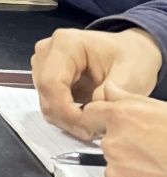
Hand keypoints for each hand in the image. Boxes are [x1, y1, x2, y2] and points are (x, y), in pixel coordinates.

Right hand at [32, 27, 162, 139]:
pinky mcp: (47, 77)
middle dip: (66, 118)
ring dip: (65, 119)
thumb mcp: (130, 75)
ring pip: (45, 100)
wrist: (132, 51)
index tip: (88, 128)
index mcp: (65, 44)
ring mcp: (44, 63)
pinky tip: (85, 119)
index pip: (51, 82)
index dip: (65, 110)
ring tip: (92, 126)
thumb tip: (89, 114)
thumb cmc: (132, 58)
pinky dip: (65, 116)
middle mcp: (47, 51)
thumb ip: (109, 94)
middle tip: (93, 132)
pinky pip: (49, 103)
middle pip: (45, 92)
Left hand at [80, 84, 166, 176]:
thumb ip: (129, 99)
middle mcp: (113, 145)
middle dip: (126, 151)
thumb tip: (110, 90)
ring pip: (117, 174)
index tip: (106, 126)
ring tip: (159, 175)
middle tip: (154, 157)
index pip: (92, 114)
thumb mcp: (162, 110)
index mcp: (121, 119)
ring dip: (133, 176)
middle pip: (108, 147)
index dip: (101, 121)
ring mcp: (117, 175)